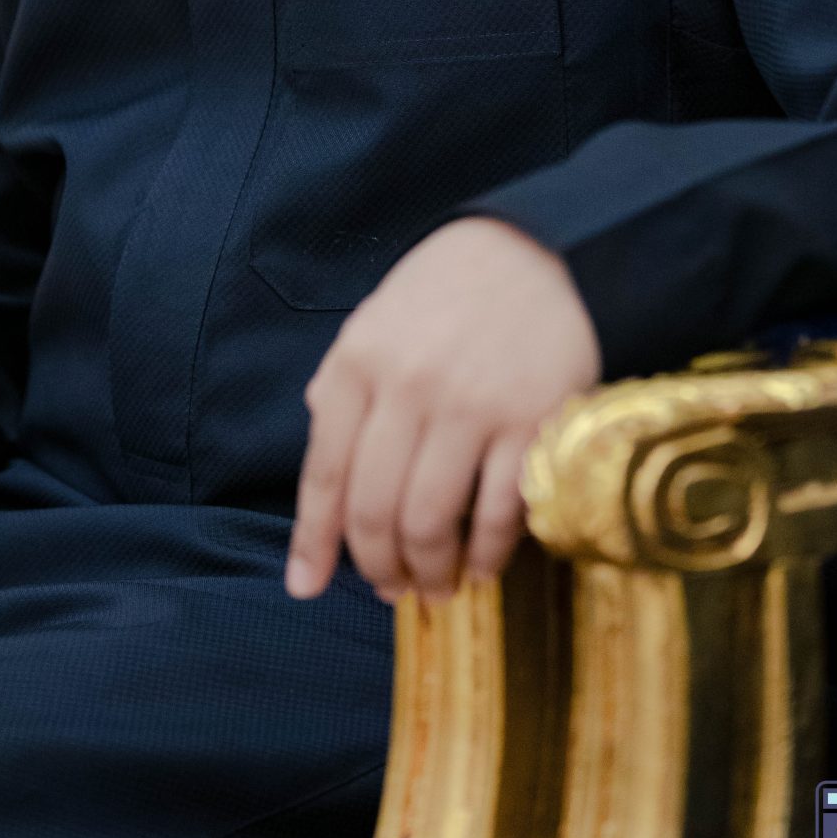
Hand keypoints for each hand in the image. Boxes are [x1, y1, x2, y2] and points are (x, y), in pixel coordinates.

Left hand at [286, 217, 600, 604]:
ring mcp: (472, 406)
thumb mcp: (370, 328)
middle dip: (376, 566)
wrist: (525, 248)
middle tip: (387, 589)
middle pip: (375, 509)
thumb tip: (324, 484)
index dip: (313, 541)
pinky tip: (480, 566)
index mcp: (358, 364)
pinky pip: (501, 511)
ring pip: (433, 520)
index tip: (304, 586)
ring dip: (429, 571)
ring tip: (432, 587)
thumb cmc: (439, 297)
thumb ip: (340, 396)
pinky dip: (488, 555)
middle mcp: (408, 387)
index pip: (325, 473)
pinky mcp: (533, 421)